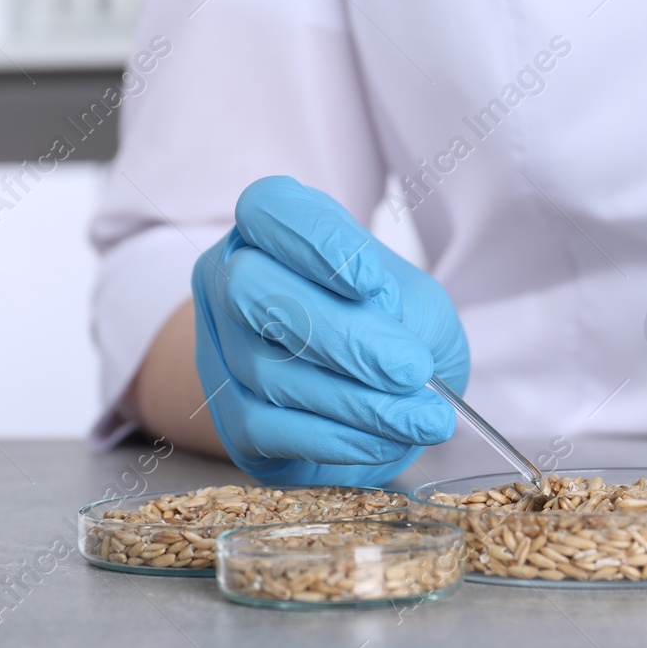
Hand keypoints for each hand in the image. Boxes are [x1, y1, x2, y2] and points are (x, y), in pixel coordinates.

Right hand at [191, 176, 467, 484]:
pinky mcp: (232, 417)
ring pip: (270, 371)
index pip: (267, 208)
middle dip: (339, 335)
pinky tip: (389, 439)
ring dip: (358, 401)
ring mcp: (222, 350)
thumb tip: (379, 327)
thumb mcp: (413, 298)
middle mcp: (228, 279)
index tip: (372, 280)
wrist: (378, 393)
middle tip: (411, 369)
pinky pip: (272, 428)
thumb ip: (397, 302)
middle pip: (252, 292)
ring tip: (425, 417)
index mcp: (272, 230)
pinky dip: (339, 438)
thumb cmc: (394, 326)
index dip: (314, 239)